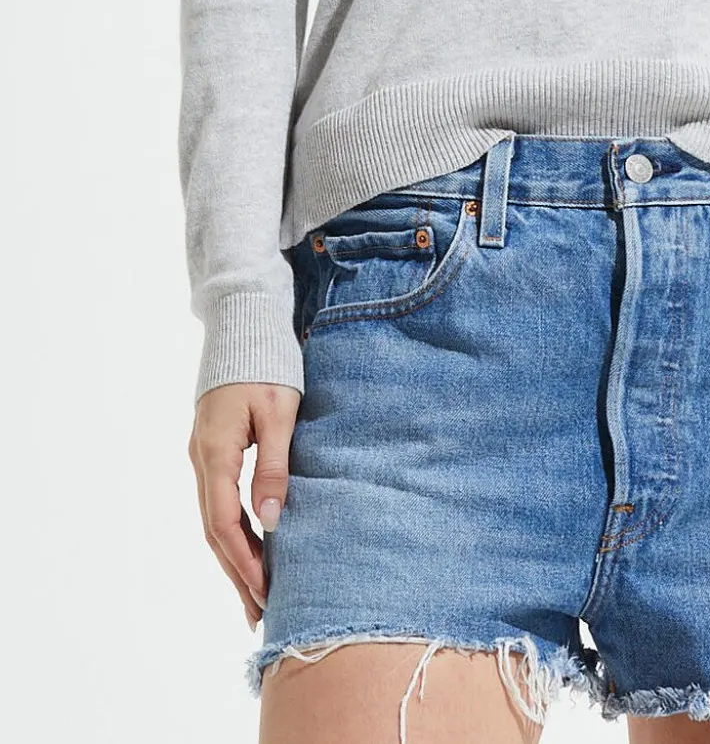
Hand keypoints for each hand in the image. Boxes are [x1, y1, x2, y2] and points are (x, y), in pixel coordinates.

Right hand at [189, 381, 299, 628]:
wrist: (244, 324)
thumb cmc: (267, 363)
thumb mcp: (279, 412)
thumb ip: (274, 467)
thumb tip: (271, 521)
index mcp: (216, 452)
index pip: (224, 522)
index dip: (245, 561)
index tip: (266, 592)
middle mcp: (201, 460)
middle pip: (215, 530)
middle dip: (237, 572)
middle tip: (259, 612)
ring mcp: (203, 456)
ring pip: (214, 519)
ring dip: (234, 557)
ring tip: (255, 594)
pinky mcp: (212, 450)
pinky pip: (218, 502)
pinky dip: (233, 531)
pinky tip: (250, 548)